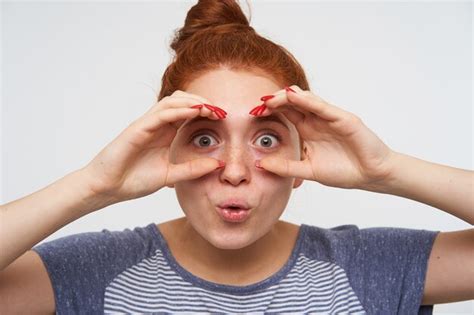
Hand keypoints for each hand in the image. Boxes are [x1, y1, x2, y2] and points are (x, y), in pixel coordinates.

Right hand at [81, 90, 226, 202]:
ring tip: (211, 108)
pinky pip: (161, 113)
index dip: (207, 111)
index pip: (189, 113)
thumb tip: (218, 164)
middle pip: (183, 101)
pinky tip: (194, 111)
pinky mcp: (137, 128)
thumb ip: (193, 169)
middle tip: (221, 111)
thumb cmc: (134, 180)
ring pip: (172, 101)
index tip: (225, 117)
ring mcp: (147, 124)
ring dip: (193, 101)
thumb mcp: (171, 175)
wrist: (108, 188)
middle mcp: (158, 125)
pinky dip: (179, 109)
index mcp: (166, 133)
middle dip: (203, 102)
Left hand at [255, 86, 396, 189]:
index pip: (285, 114)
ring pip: (305, 100)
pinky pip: (323, 107)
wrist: (371, 176)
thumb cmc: (344, 171)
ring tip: (269, 100)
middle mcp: (316, 120)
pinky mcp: (343, 119)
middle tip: (256, 105)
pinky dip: (308, 101)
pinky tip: (294, 97)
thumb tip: (260, 164)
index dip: (269, 111)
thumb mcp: (308, 170)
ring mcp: (329, 117)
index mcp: (307, 130)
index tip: (251, 114)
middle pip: (292, 103)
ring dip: (286, 97)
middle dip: (273, 101)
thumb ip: (286, 167)